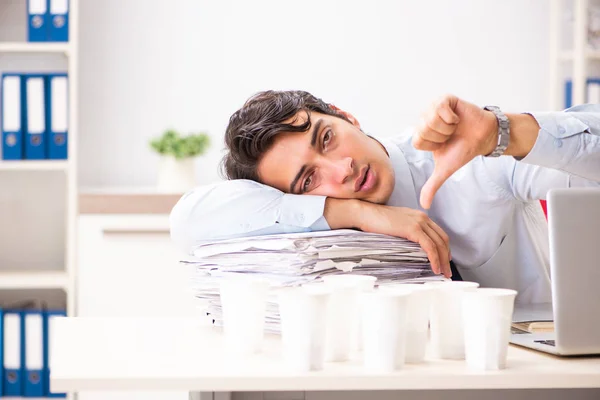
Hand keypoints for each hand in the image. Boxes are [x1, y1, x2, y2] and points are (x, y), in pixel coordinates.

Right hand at [325, 199, 451, 277]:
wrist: (365, 213)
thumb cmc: (375, 221)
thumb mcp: (396, 226)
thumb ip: (406, 232)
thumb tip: (411, 248)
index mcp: (419, 216)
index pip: (439, 233)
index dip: (444, 248)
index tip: (444, 261)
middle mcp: (422, 217)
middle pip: (442, 239)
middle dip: (446, 257)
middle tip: (447, 271)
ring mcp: (419, 222)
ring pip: (439, 244)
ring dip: (443, 261)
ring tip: (443, 273)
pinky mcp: (413, 229)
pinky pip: (429, 247)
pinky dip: (434, 259)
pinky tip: (434, 268)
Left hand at [413, 94, 498, 208]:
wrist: (483, 138)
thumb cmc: (463, 151)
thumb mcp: (445, 170)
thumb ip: (432, 186)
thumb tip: (424, 206)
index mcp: (421, 135)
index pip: (417, 141)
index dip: (433, 146)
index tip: (444, 145)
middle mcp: (424, 120)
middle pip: (423, 129)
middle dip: (440, 137)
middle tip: (451, 136)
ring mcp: (434, 108)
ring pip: (430, 119)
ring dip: (447, 127)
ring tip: (454, 127)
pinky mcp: (445, 99)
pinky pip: (440, 107)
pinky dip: (450, 117)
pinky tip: (456, 119)